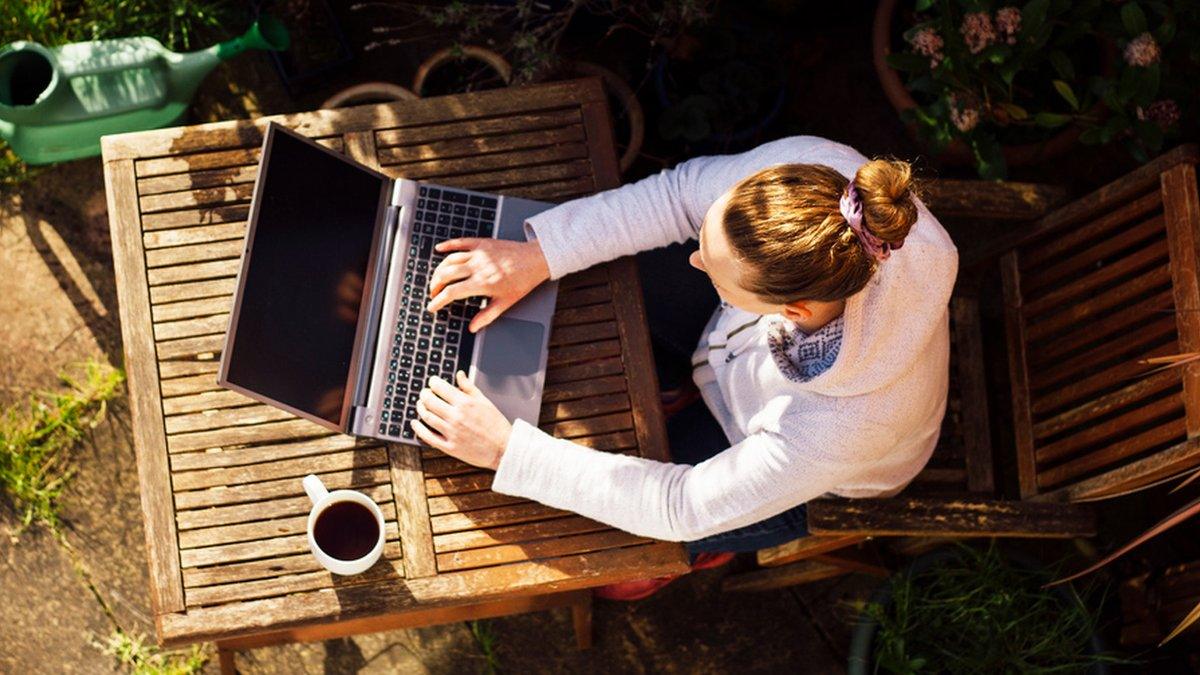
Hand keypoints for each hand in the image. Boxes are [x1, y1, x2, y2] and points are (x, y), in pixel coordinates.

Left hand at [412, 371, 510, 469]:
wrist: (503, 448)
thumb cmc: (496, 425)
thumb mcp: (485, 401)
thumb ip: (469, 387)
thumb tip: (459, 374)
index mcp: (465, 403)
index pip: (440, 387)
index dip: (433, 382)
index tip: (433, 382)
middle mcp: (456, 416)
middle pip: (429, 401)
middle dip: (424, 394)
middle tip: (425, 393)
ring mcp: (452, 432)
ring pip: (427, 417)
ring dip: (420, 408)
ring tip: (421, 405)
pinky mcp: (450, 447)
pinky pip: (428, 437)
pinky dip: (418, 429)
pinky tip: (415, 423)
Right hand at [427, 238, 549, 332]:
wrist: (536, 259)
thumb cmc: (523, 281)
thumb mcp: (506, 302)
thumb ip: (487, 316)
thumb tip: (472, 328)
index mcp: (482, 283)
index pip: (452, 293)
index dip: (438, 301)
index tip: (432, 307)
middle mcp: (477, 267)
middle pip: (446, 275)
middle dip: (435, 286)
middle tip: (434, 294)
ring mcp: (478, 253)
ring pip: (450, 260)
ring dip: (439, 270)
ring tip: (436, 279)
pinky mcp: (482, 243)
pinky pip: (460, 242)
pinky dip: (447, 245)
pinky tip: (439, 249)